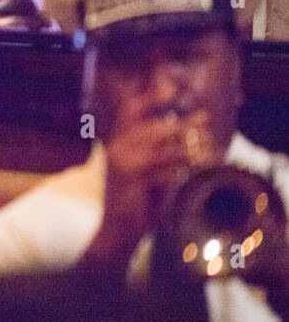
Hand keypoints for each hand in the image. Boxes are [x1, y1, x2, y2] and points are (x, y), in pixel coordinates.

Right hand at [89, 109, 218, 274]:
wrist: (114, 231)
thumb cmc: (134, 202)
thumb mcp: (143, 171)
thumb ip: (157, 152)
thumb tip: (187, 134)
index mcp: (118, 143)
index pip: (130, 110)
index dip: (150, 97)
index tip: (172, 89)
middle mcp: (117, 149)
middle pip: (149, 125)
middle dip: (180, 122)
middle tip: (204, 119)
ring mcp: (122, 164)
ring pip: (158, 146)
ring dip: (186, 146)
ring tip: (206, 149)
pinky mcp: (131, 180)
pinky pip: (162, 170)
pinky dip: (181, 172)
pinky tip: (195, 174)